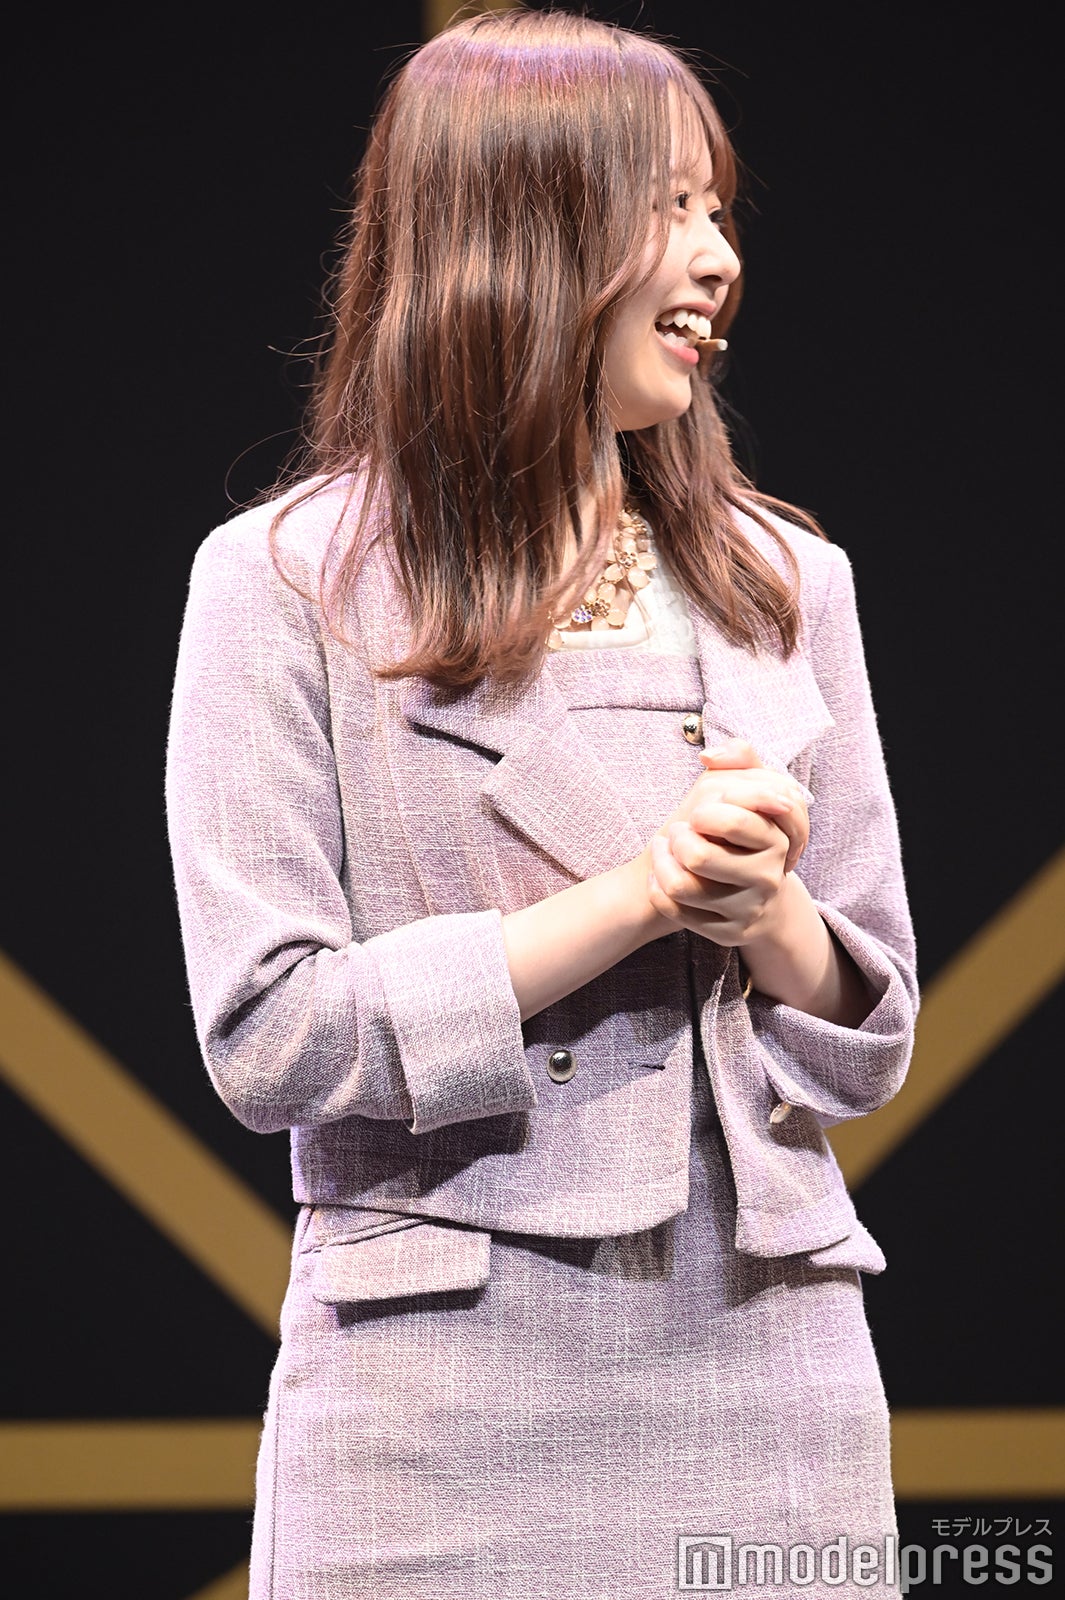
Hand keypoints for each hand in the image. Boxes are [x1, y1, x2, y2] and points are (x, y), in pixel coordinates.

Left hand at [642, 739, 809, 946]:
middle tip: (680, 831)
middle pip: (698, 856)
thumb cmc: (749, 832)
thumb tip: (708, 757)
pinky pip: (675, 910)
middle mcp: (767, 877)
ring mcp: (747, 908)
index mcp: (777, 839)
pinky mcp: (727, 933)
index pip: (735, 820)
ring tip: (666, 848)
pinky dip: (658, 888)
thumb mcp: (754, 788)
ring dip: (661, 861)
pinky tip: (661, 875)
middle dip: (677, 837)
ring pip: (680, 886)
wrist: (760, 891)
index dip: (706, 813)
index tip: (701, 813)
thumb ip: (741, 758)